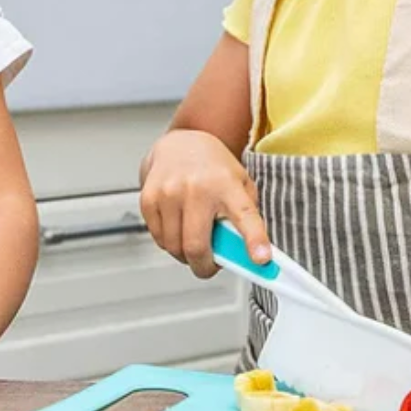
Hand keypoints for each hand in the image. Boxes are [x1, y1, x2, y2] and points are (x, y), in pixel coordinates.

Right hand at [140, 129, 269, 277]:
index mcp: (226, 184)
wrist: (180, 144)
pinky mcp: (149, 199)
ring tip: (192, 239)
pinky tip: (176, 227)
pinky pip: (158, 239)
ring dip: (185, 254)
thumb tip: (248, 255)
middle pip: (197, 246)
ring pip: (174, 247)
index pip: (245, 216)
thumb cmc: (213, 169)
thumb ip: (246, 216)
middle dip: (204, 266)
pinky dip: (169, 242)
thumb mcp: (239, 183)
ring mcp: (169, 193)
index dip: (254, 240)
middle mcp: (196, 188)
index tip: (261, 259)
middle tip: (209, 265)